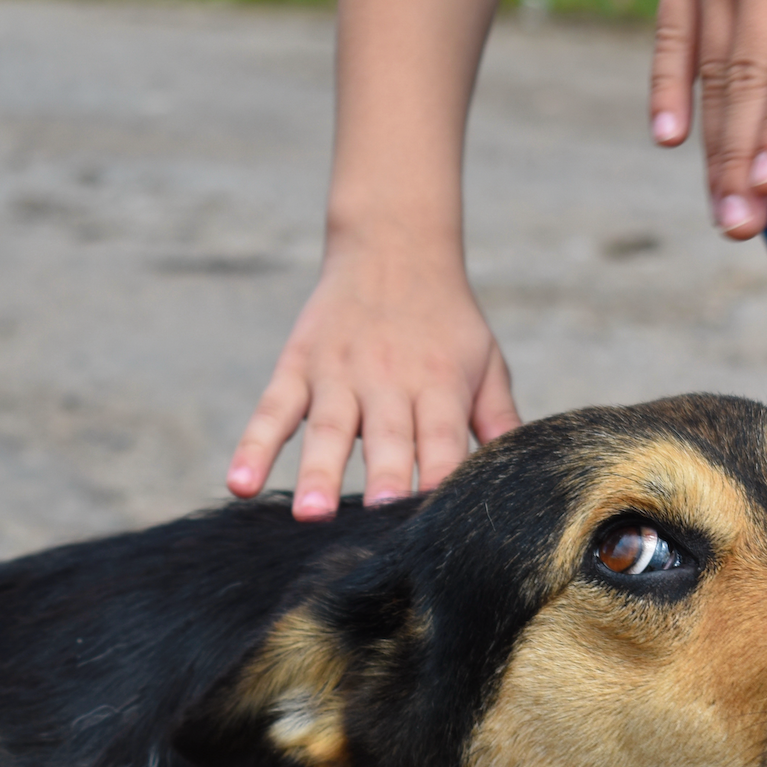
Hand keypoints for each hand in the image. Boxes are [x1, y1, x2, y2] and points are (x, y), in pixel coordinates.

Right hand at [229, 234, 519, 519]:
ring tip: (310, 514)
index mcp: (440, 385)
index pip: (442, 440)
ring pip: (326, 428)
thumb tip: (527, 479)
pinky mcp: (298, 365)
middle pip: (386, 437)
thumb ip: (500, 422)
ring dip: (317, 470)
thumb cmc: (448, 319)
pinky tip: (240, 483)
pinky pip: (273, 410)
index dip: (440, 478)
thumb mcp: (486, 362)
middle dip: (382, 477)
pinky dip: (254, 445)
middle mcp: (388, 380)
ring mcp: (338, 373)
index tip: (437, 523)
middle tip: (378, 517)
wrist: (394, 243)